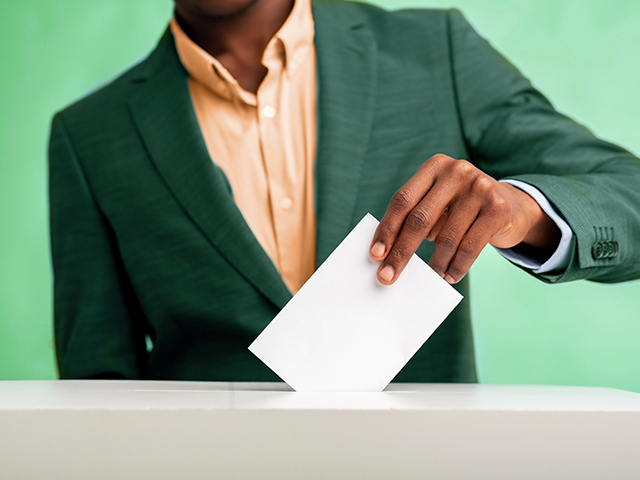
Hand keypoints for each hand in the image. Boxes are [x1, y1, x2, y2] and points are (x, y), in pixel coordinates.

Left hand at [369, 154, 560, 284]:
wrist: (511, 205)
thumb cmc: (460, 208)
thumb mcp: (437, 203)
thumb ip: (416, 217)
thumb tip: (387, 253)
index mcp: (434, 167)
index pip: (402, 200)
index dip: (387, 229)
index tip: (375, 254)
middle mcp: (456, 172)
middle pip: (419, 219)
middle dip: (401, 252)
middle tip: (387, 276)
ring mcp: (480, 188)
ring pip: (446, 238)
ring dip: (434, 265)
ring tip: (431, 277)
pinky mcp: (498, 208)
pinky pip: (469, 248)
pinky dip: (456, 268)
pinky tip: (449, 276)